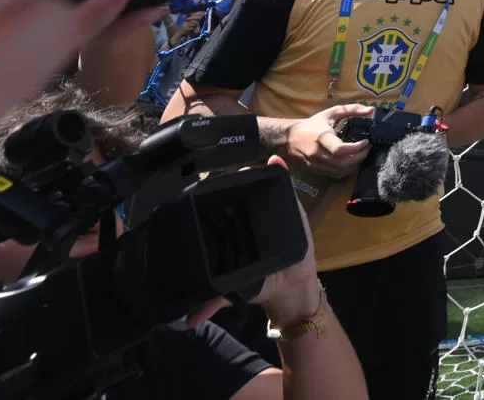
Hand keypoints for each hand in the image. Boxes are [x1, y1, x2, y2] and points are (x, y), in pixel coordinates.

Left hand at [185, 158, 321, 330]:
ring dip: (254, 174)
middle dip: (230, 183)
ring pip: (259, 187)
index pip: (216, 210)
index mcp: (231, 232)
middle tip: (223, 178)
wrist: (293, 286)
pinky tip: (275, 162)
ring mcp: (270, 209)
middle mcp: (247, 217)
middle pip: (236, 193)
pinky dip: (280, 170)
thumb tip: (190, 320)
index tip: (198, 192)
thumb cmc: (261, 282)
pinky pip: (284, 185)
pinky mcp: (290, 206)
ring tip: (247, 169)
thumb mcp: (233, 291)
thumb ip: (213, 301)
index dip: (208, 199)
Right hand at [282, 103, 375, 178]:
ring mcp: (317, 164)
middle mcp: (318, 153)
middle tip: (367, 149)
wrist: (290, 138)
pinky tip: (352, 161)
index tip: (366, 142)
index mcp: (322, 138)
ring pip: (340, 171)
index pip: (340, 149)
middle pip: (343, 163)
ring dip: (355, 165)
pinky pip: (335, 174)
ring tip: (362, 154)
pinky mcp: (317, 170)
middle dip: (360, 157)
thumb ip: (352, 109)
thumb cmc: (312, 124)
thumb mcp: (331, 113)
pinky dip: (347, 170)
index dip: (357, 148)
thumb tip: (371, 110)